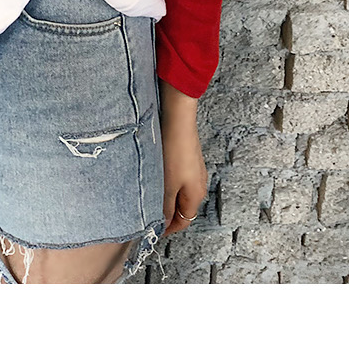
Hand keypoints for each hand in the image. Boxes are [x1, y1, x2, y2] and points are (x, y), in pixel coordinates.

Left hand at [160, 86, 208, 234]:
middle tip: (149, 211)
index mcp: (196, 194)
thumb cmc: (175, 149)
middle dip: (167, 212)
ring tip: (151, 192)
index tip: (154, 230)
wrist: (178, 117)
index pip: (184, 221)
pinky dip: (168, 182)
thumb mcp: (167, 185)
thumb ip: (165, 208)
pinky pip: (178, 178)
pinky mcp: (188, 158)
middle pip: (183, 207)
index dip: (169, 228)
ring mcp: (194, 169)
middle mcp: (198, 183)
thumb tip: (163, 226)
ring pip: (179, 192)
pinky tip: (157, 174)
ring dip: (166, 196)